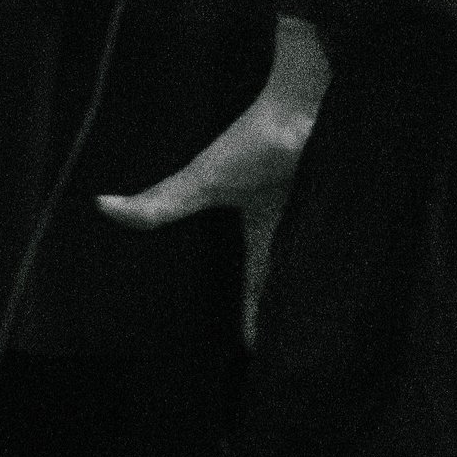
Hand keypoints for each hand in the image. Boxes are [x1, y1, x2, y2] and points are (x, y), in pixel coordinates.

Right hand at [96, 14, 331, 330]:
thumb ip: (159, 202)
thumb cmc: (254, 139)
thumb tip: (102, 206)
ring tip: (324, 340)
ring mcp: (319, 220)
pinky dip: (349, 275)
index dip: (252, 316)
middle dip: (286, 314)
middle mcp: (290, 227)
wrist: (306, 102)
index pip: (255, 285)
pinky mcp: (348, 214)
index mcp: (259, 228)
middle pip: (290, 282)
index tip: (250, 350)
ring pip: (319, 272)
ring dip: (318, 297)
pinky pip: (348, 255)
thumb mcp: (204, 180)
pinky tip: (355, 301)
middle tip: (291, 354)